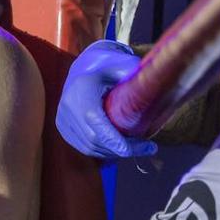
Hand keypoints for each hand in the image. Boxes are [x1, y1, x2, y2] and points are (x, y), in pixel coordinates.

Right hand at [56, 40, 157, 157]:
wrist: (81, 69)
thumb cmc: (106, 68)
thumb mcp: (123, 67)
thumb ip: (136, 78)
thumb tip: (157, 89)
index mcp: (82, 89)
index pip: (94, 120)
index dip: (112, 139)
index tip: (131, 150)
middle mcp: (68, 105)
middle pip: (94, 139)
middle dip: (121, 149)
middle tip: (147, 147)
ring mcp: (63, 118)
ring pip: (89, 147)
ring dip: (113, 152)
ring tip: (135, 147)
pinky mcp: (62, 127)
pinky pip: (84, 147)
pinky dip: (103, 151)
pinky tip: (118, 147)